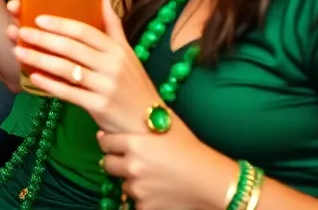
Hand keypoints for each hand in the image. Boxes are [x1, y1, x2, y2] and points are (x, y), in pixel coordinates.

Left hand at [7, 0, 163, 133]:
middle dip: (43, 39)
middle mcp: (112, 65)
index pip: (85, 31)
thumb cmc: (134, 85)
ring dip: (40, 59)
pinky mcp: (99, 107)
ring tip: (18, 52)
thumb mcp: (128, 53)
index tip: (38, 18)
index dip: (61, 24)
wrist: (148, 125)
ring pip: (67, 69)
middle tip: (20, 32)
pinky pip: (70, 93)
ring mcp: (105, 87)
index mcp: (116, 49)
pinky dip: (50, 85)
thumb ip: (114, 27)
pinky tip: (33, 77)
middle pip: (72, 48)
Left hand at [99, 122, 237, 209]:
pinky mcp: (145, 206)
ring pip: (123, 183)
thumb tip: (121, 118)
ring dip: (132, 181)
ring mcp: (138, 188)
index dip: (108, 142)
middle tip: (129, 161)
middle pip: (107, 164)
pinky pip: (136, 201)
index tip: (112, 143)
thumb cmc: (193, 152)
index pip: (105, 142)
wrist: (212, 182)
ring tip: (151, 177)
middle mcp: (132, 165)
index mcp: (135, 144)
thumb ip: (141, 127)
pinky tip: (158, 191)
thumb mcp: (167, 130)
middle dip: (116, 162)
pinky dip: (144, 198)